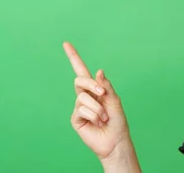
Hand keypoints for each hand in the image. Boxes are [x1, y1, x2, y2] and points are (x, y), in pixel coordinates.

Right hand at [63, 42, 133, 163]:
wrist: (115, 140)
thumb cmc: (117, 121)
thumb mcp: (114, 100)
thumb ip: (106, 86)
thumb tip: (98, 71)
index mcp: (95, 88)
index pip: (82, 70)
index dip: (73, 57)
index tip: (66, 43)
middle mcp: (85, 95)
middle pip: (80, 80)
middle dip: (91, 85)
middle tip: (103, 94)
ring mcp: (79, 107)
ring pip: (83, 97)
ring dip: (98, 108)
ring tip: (104, 118)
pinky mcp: (76, 118)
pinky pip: (82, 110)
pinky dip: (94, 115)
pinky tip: (98, 123)